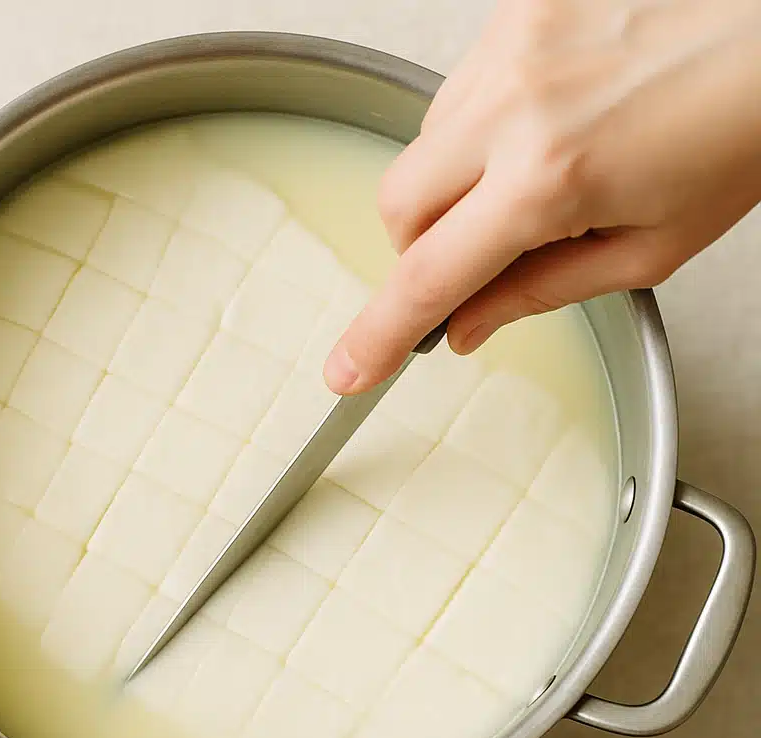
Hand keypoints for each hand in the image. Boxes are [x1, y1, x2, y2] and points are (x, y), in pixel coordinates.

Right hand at [324, 0, 760, 393]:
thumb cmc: (747, 123)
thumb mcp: (652, 245)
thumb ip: (541, 290)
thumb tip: (468, 324)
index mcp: (552, 177)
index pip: (428, 278)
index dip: (379, 334)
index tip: (348, 369)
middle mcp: (517, 103)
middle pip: (397, 207)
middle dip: (422, 249)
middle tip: (479, 256)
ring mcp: (512, 45)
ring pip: (423, 145)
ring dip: (454, 184)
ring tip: (537, 172)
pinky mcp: (518, 8)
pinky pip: (458, 90)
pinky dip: (481, 126)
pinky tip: (545, 120)